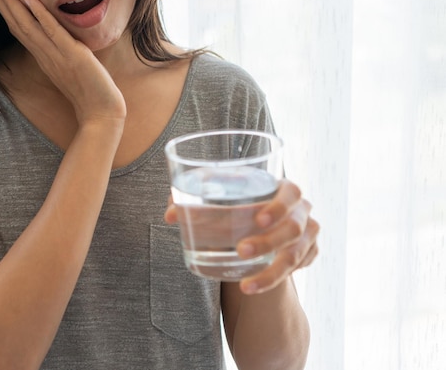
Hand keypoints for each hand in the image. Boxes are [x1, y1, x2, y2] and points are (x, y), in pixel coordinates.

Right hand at [0, 0, 125, 126]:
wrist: (101, 113)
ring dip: (11, 3)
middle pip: (16, 24)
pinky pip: (53, 32)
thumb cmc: (89, 92)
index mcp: (43, 57)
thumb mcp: (69, 68)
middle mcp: (45, 55)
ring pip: (27, 26)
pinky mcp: (73, 55)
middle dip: (1, 0)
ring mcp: (57, 55)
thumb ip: (59, 53)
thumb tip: (56, 40)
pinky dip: (40, 15)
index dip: (5, 9)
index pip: (19, 29)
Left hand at [164, 179, 319, 293]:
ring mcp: (308, 234)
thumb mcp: (219, 201)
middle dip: (268, 242)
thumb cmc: (237, 206)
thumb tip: (170, 214)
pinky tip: (254, 284)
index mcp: (283, 190)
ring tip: (244, 287)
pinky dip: (277, 280)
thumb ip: (193, 203)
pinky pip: (299, 269)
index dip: (279, 205)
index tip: (259, 220)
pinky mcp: (308, 254)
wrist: (258, 226)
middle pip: (294, 227)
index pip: (291, 192)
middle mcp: (300, 211)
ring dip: (271, 273)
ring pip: (295, 256)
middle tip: (241, 251)